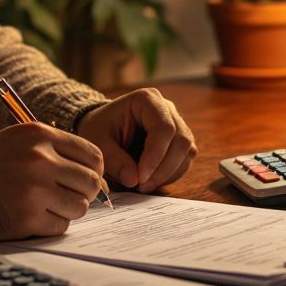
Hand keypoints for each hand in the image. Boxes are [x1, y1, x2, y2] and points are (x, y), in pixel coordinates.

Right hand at [0, 122, 105, 239]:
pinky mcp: (26, 218)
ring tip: (45, 206)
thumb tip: (96, 175)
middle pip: (90, 183)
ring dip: (67, 210)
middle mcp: (40, 160)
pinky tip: (32, 217)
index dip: (93, 171)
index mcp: (39, 135)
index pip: (93, 156)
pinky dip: (50, 225)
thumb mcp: (16, 140)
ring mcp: (34, 190)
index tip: (83, 180)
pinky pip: (60, 226)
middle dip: (83, 193)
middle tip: (66, 197)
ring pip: (79, 207)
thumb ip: (54, 151)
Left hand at [75, 88, 196, 192]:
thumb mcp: (98, 144)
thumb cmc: (99, 130)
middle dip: (163, 169)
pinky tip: (151, 181)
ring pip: (187, 152)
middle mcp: (167, 108)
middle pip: (181, 140)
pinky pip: (184, 160)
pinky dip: (171, 175)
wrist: (102, 128)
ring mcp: (176, 123)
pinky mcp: (179, 140)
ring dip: (168, 174)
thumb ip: (114, 161)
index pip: (164, 128)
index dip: (155, 156)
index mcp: (147, 99)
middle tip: (141, 186)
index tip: (140, 178)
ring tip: (143, 185)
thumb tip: (134, 180)